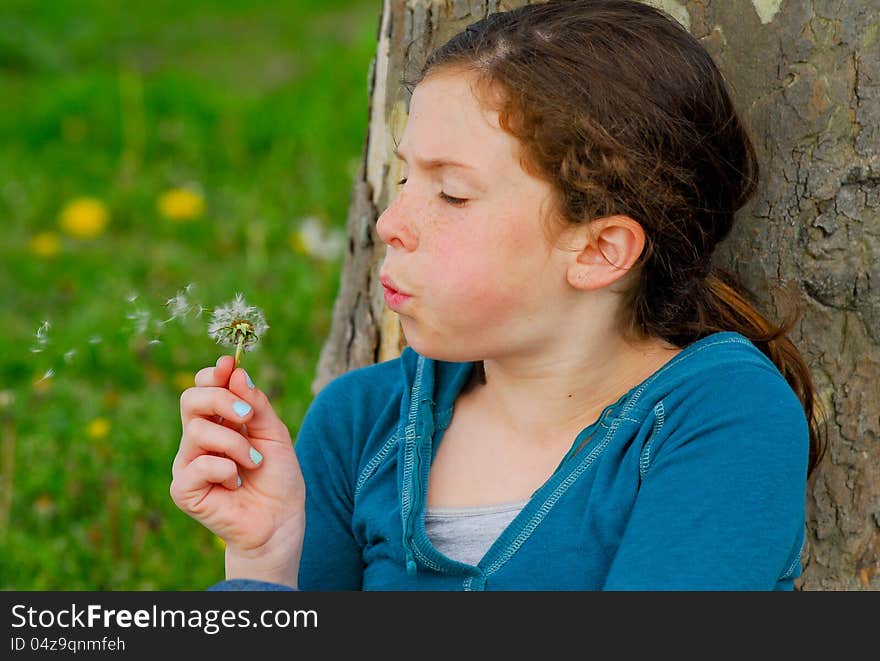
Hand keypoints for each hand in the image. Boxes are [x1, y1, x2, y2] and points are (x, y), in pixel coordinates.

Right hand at [170, 356, 304, 586]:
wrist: (280, 521)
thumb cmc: (278, 478)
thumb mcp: (275, 434)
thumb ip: (255, 404)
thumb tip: (235, 371)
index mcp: (219, 421)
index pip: (202, 386)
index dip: (213, 374)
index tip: (229, 366)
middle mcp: (198, 439)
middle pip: (190, 399)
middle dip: (221, 400)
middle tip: (247, 417)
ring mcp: (188, 463)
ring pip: (199, 430)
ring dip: (235, 444)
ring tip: (253, 463)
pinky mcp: (183, 489)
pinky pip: (198, 464)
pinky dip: (225, 470)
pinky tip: (236, 484)